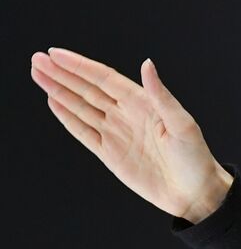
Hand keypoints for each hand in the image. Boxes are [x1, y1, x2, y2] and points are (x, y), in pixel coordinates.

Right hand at [30, 48, 232, 222]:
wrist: (194, 194)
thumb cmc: (195, 158)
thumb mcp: (182, 124)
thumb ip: (161, 95)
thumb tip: (147, 64)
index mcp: (143, 103)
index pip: (105, 78)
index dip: (80, 66)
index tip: (56, 54)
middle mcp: (126, 114)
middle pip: (87, 89)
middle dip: (62, 74)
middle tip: (37, 59)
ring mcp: (116, 133)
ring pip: (81, 107)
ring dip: (59, 90)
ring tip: (38, 74)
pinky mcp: (110, 153)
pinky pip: (84, 131)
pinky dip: (68, 117)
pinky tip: (53, 102)